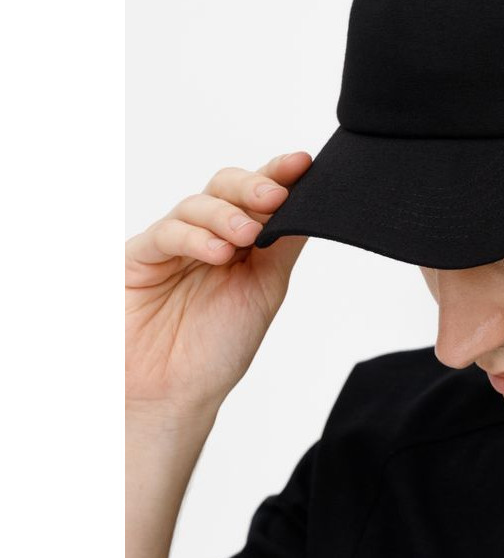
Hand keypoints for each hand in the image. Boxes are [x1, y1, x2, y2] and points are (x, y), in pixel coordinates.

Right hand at [125, 151, 312, 420]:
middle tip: (276, 196)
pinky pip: (166, 234)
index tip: (304, 163)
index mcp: (240, 240)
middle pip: (226, 187)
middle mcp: (207, 234)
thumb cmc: (217, 347)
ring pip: (198, 204)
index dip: (279, 174)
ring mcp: (172, 244)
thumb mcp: (265, 289)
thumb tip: (310, 202)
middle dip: (254, 185)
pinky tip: (217, 252)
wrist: (174, 395)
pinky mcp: (139, 258)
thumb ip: (281, 245)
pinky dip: (195, 237)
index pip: (259, 195)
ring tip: (246, 236)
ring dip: (226, 214)